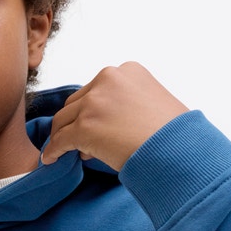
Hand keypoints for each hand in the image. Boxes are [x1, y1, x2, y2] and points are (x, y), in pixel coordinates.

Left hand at [41, 62, 188, 170]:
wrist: (178, 150)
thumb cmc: (174, 134)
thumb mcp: (156, 102)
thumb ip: (129, 104)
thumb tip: (108, 125)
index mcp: (127, 70)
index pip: (98, 89)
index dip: (94, 110)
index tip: (98, 126)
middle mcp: (108, 79)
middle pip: (77, 102)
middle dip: (77, 122)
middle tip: (82, 143)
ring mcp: (94, 103)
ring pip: (63, 120)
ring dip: (63, 136)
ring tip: (66, 152)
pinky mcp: (85, 126)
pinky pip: (60, 140)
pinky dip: (54, 151)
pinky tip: (52, 160)